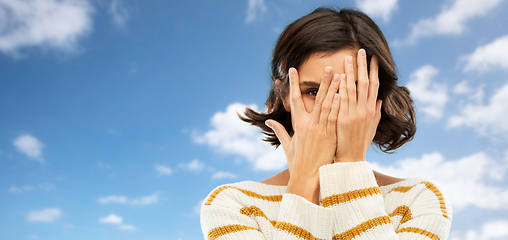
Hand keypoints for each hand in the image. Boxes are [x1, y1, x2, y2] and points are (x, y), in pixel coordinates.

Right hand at [266, 67, 339, 203]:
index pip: (295, 100)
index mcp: (298, 125)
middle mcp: (308, 125)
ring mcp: (319, 131)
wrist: (306, 178)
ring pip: (327, 106)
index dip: (293, 84)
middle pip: (316, 99)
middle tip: (328, 67)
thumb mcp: (287, 145)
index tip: (293, 70)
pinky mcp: (329, 137)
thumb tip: (269, 122)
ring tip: (340, 75)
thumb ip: (279, 131)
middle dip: (322, 82)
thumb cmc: (297, 163)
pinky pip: (334, 118)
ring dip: (334, 90)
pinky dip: (338, 106)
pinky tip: (342, 95)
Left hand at [335, 49, 381, 162]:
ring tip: (348, 58)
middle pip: (365, 84)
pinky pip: (342, 101)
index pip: (374, 86)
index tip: (373, 58)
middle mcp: (364, 111)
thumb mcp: (370, 128)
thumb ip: (375, 113)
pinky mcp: (343, 120)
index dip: (373, 71)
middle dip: (363, 66)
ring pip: (353, 89)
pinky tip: (340, 77)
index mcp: (370, 110)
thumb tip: (378, 101)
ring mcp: (354, 115)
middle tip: (361, 51)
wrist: (351, 160)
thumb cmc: (359, 144)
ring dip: (351, 72)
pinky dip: (342, 89)